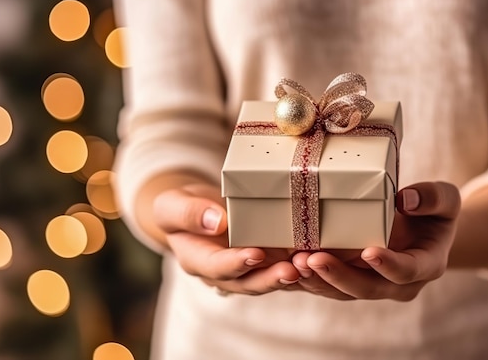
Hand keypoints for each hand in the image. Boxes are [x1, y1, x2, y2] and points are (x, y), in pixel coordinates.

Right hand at [153, 183, 298, 294]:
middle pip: (247, 282)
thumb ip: (188, 213)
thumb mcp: (172, 204)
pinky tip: (316, 257)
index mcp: (197, 260)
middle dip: (271, 278)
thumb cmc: (180, 206)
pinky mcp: (263, 261)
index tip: (256, 253)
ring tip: (308, 266)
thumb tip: (216, 222)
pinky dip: (297, 265)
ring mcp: (244, 269)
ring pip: (267, 278)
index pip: (217, 266)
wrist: (192, 211)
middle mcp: (223, 272)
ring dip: (288, 275)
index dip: (236, 262)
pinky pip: (279, 266)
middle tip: (292, 270)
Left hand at [289, 182, 459, 300]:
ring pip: (342, 291)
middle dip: (339, 275)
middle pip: (367, 288)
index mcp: (425, 265)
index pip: (407, 271)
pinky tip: (288, 265)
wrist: (423, 229)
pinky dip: (309, 278)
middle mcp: (398, 283)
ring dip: (318, 280)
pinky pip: (328, 285)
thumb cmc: (434, 211)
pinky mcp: (351, 280)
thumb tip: (405, 200)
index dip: (389, 264)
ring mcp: (373, 284)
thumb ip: (433, 198)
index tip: (370, 252)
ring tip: (294, 262)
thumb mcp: (446, 199)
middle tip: (313, 259)